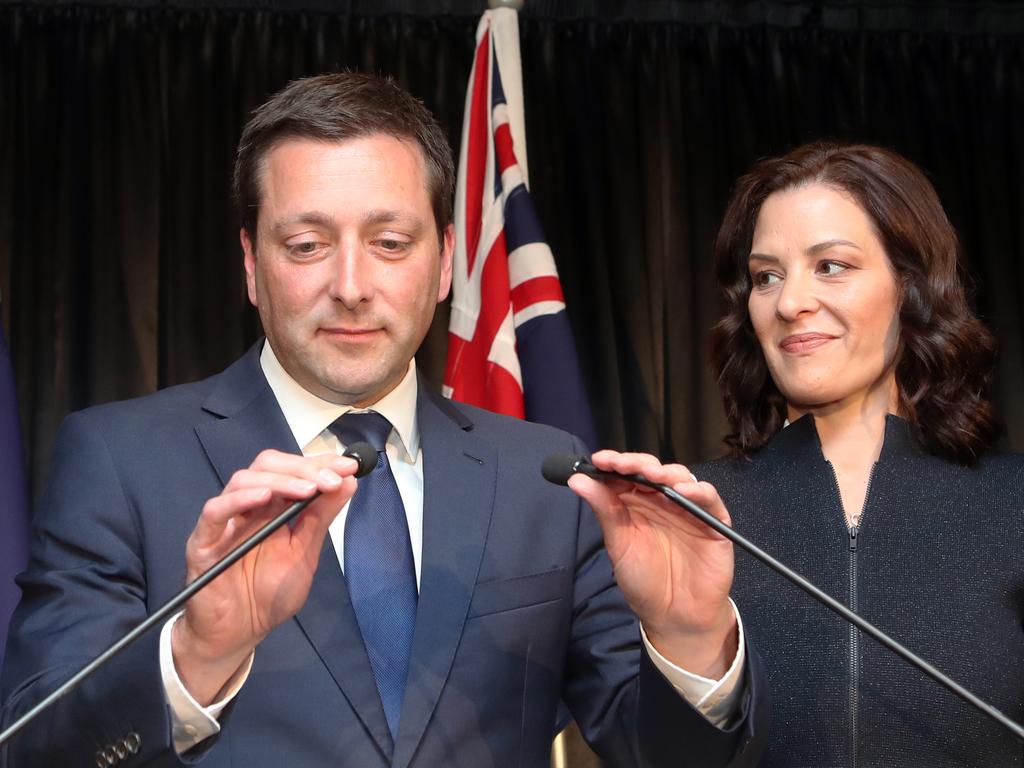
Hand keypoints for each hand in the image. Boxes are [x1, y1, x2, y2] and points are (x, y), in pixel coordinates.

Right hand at [171, 450, 358, 704]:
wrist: (240, 633)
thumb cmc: (269, 594)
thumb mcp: (305, 552)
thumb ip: (321, 517)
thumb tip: (348, 481)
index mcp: (272, 506)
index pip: (292, 470)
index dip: (319, 464)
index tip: (349, 466)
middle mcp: (248, 506)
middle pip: (267, 466)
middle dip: (303, 468)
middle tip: (331, 479)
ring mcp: (225, 521)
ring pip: (243, 480)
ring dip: (280, 480)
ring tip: (309, 489)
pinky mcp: (203, 542)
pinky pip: (215, 512)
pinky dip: (239, 499)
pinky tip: (264, 497)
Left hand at [567, 451, 736, 677]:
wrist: (674, 616)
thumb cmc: (644, 581)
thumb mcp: (619, 544)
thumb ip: (604, 510)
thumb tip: (577, 480)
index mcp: (636, 504)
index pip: (626, 474)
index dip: (614, 464)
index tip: (599, 460)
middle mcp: (662, 501)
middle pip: (652, 470)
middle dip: (636, 463)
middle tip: (621, 464)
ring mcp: (688, 508)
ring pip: (680, 478)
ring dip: (666, 472)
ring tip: (651, 475)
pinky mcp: (713, 521)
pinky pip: (709, 499)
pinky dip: (698, 491)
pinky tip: (683, 492)